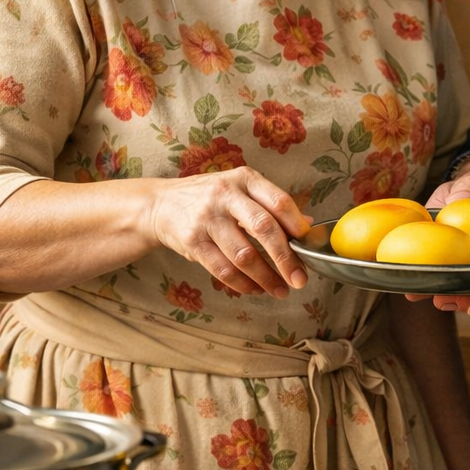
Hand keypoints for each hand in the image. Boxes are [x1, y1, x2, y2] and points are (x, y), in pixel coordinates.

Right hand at [147, 167, 311, 298]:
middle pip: (264, 228)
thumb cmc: (209, 197)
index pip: (279, 201)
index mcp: (244, 179)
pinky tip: (255, 289)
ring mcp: (207, 218)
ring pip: (244, 255)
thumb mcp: (240, 190)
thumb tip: (306, 225)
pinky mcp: (193, 242)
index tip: (308, 247)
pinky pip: (223, 269)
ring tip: (280, 290)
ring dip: (266, 278)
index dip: (297, 226)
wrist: (161, 204)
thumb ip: (271, 205)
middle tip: (299, 279)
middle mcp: (226, 195)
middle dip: (286, 259)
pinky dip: (243, 284)